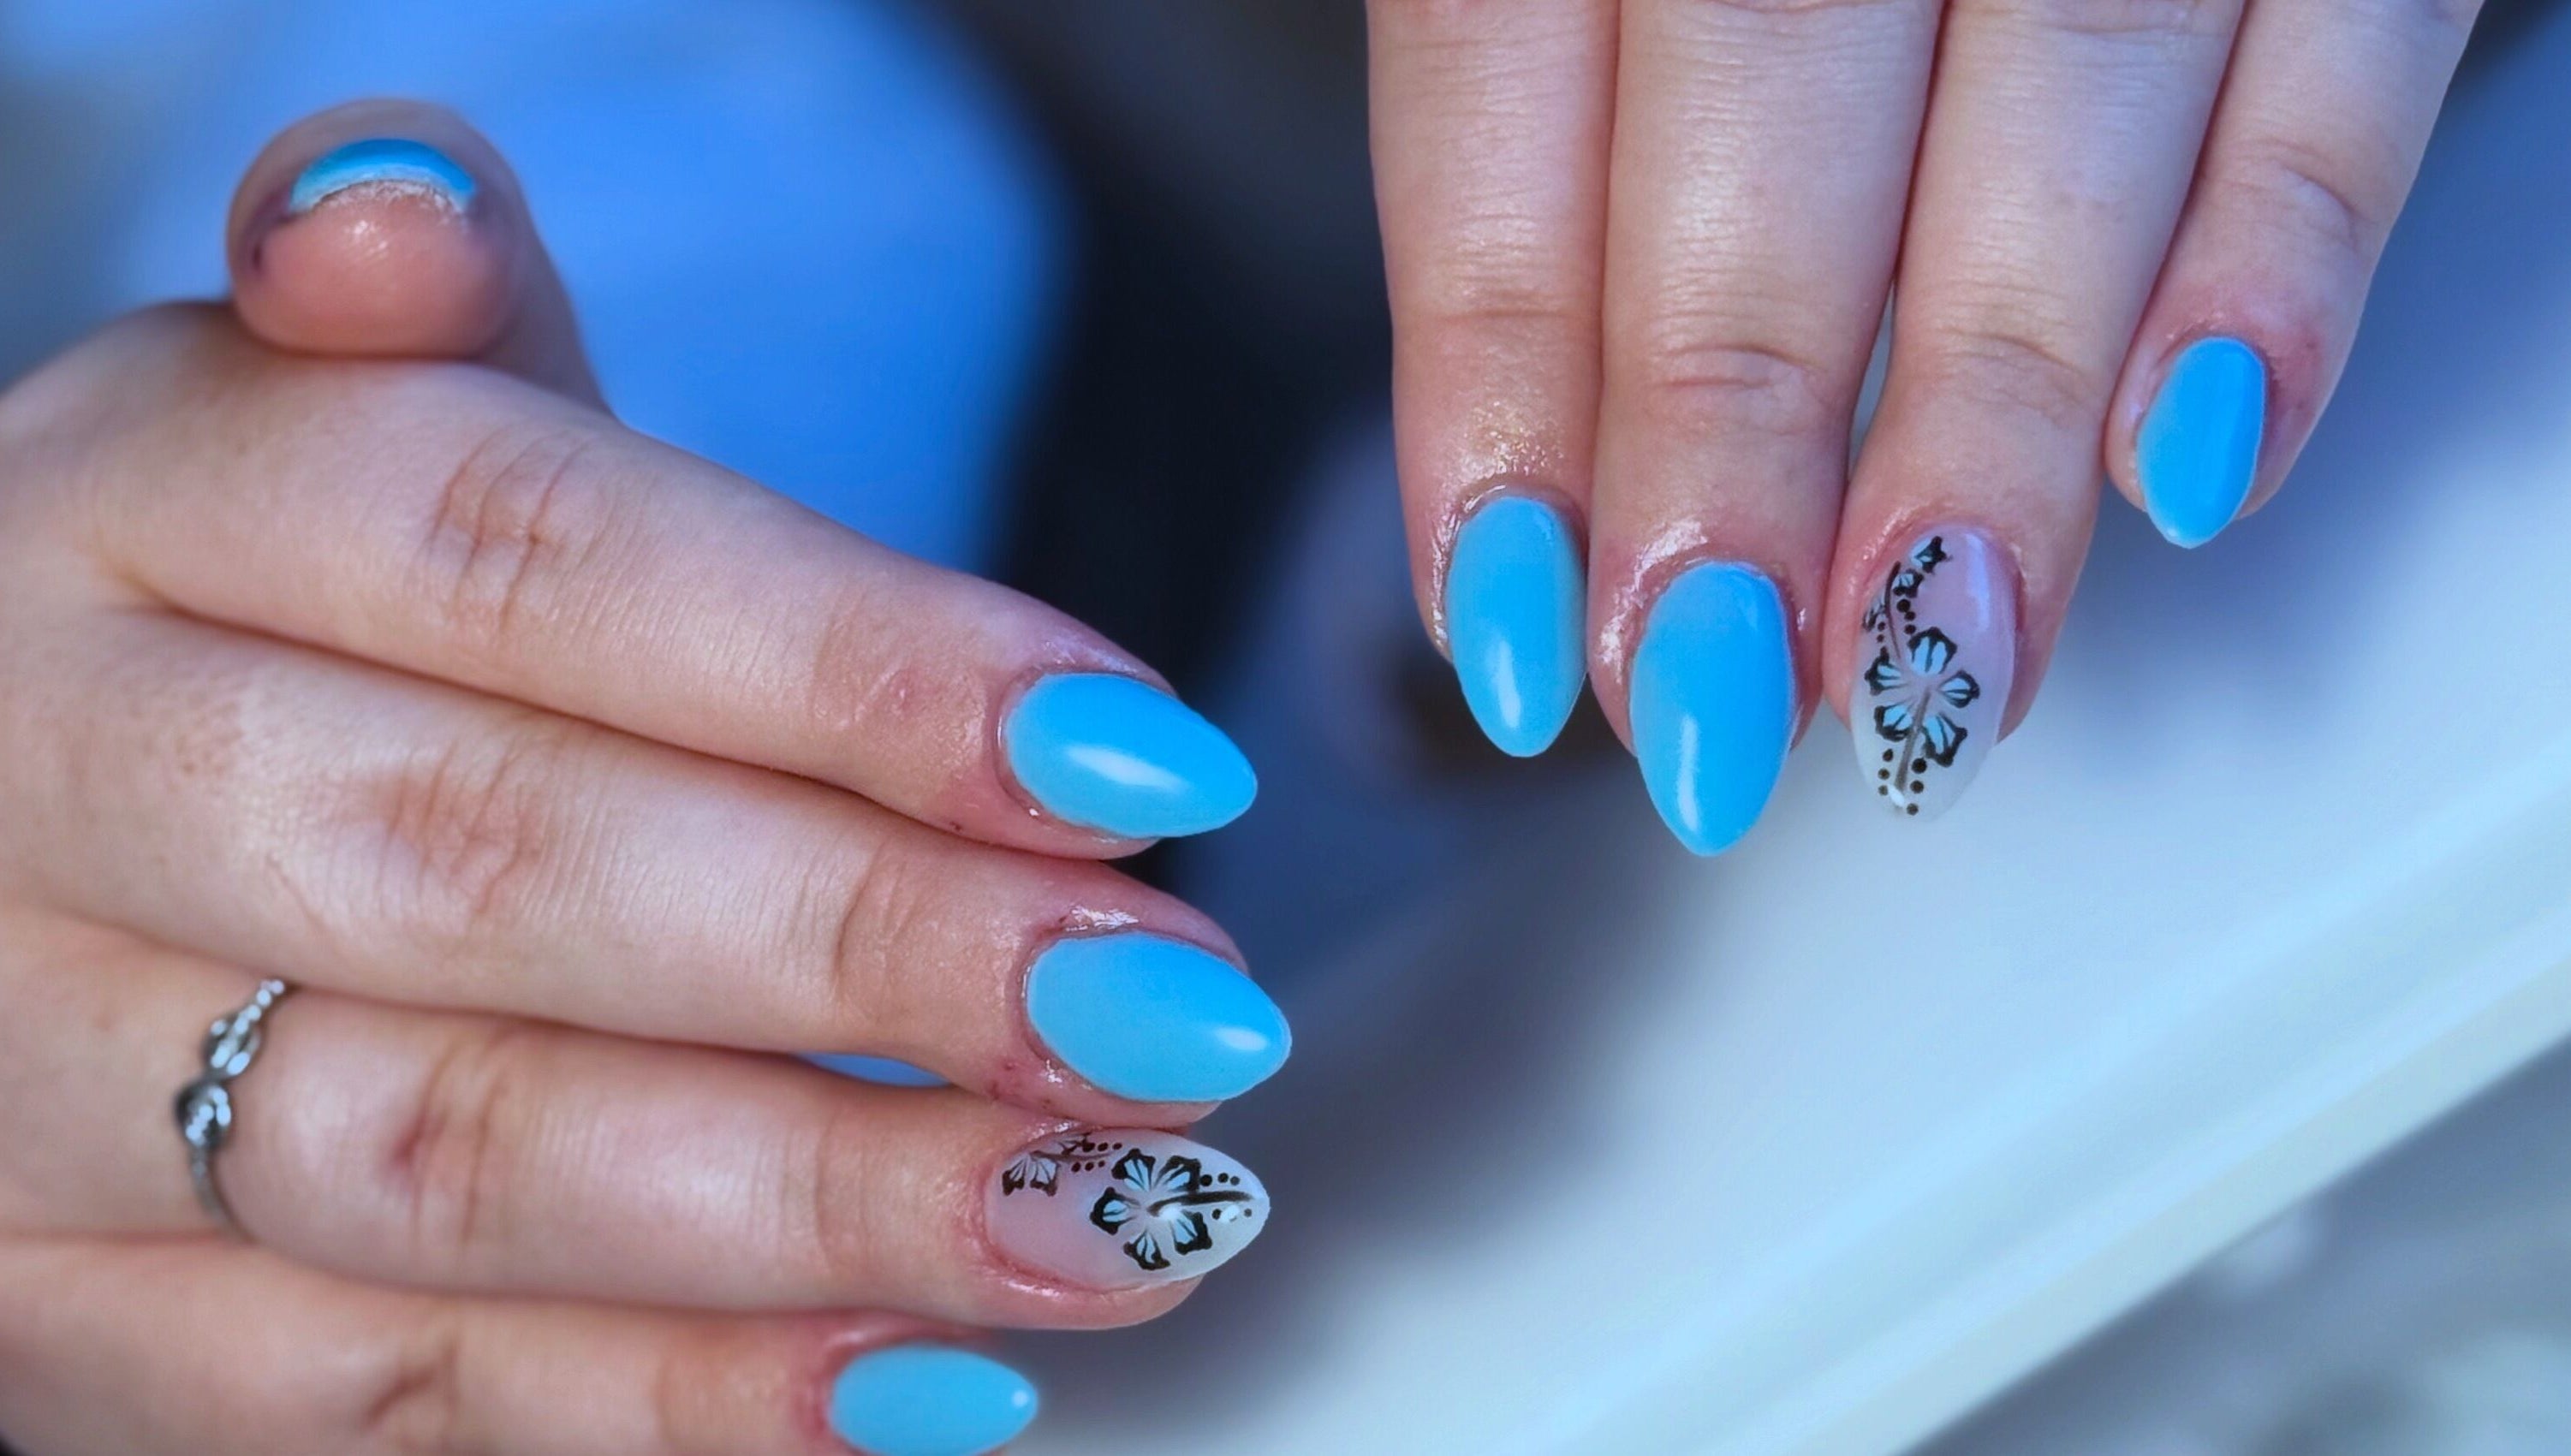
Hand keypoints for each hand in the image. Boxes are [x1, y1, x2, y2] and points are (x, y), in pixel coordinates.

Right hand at [0, 103, 1285, 1455]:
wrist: (33, 805)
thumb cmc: (297, 607)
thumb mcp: (352, 425)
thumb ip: (447, 350)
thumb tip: (391, 211)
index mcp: (147, 498)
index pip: (518, 555)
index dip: (851, 667)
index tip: (1143, 765)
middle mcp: (43, 769)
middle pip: (489, 864)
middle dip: (872, 956)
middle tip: (1176, 1019)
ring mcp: (16, 1068)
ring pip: (443, 1155)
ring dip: (825, 1208)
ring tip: (1118, 1211)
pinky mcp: (54, 1304)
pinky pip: (364, 1391)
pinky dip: (670, 1397)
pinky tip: (923, 1382)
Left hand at [1368, 0, 2480, 841]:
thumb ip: (1553, 96)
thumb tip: (1533, 482)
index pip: (1504, 73)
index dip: (1504, 365)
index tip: (1511, 625)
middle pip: (1764, 95)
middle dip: (1732, 423)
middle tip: (1715, 698)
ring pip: (2058, 83)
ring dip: (1997, 407)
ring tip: (1936, 665)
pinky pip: (2343, 24)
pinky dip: (2286, 244)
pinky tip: (2197, 467)